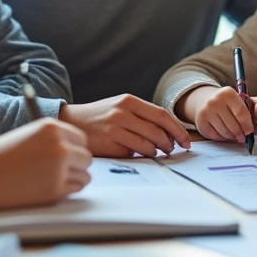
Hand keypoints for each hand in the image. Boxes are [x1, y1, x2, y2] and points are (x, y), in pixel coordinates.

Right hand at [0, 119, 90, 216]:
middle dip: (76, 164)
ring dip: (73, 178)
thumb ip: (52, 139)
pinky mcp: (55, 189)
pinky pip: (76, 188)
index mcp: (51, 127)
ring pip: (85, 174)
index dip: (73, 148)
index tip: (63, 156)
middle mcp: (59, 146)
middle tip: (58, 171)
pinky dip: (67, 190)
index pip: (81, 139)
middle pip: (86, 156)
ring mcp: (59, 168)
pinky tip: (49, 188)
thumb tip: (77, 150)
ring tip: (52, 179)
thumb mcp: (27, 136)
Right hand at [59, 94, 191, 157]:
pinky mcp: (108, 143)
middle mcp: (123, 112)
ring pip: (148, 144)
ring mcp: (115, 128)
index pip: (162, 115)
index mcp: (129, 101)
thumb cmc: (100, 116)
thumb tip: (169, 133)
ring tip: (157, 152)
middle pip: (158, 130)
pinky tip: (141, 154)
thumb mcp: (120, 106)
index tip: (185, 140)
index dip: (177, 129)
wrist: (71, 121)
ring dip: (157, 151)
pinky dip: (142, 156)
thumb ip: (142, 115)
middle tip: (173, 149)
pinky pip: (134, 153)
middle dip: (170, 143)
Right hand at [183, 85, 256, 142]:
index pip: (241, 113)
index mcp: (228, 92)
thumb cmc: (230, 102)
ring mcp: (205, 111)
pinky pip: (215, 137)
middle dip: (241, 134)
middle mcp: (215, 100)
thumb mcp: (247, 100)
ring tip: (235, 134)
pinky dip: (222, 138)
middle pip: (233, 125)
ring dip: (232, 137)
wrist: (206, 100)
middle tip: (243, 136)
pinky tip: (225, 133)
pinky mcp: (200, 122)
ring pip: (224, 133)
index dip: (248, 125)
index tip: (250, 132)